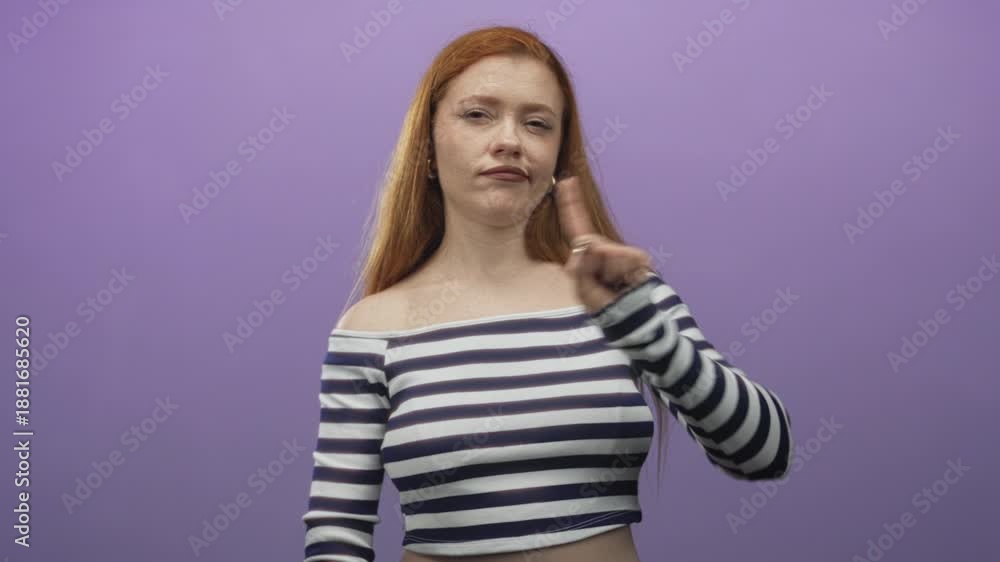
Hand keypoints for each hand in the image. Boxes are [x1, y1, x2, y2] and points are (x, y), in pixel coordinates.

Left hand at [554, 176, 653, 314]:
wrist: (632, 320)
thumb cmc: (605, 306)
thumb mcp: (584, 290)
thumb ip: (581, 269)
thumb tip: (590, 246)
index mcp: (589, 255)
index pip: (577, 226)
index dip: (571, 203)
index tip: (567, 180)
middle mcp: (606, 249)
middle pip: (589, 243)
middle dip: (588, 264)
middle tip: (599, 284)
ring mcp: (623, 252)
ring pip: (604, 252)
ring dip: (604, 272)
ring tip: (613, 287)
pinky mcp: (638, 257)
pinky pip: (622, 259)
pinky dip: (619, 272)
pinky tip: (624, 283)